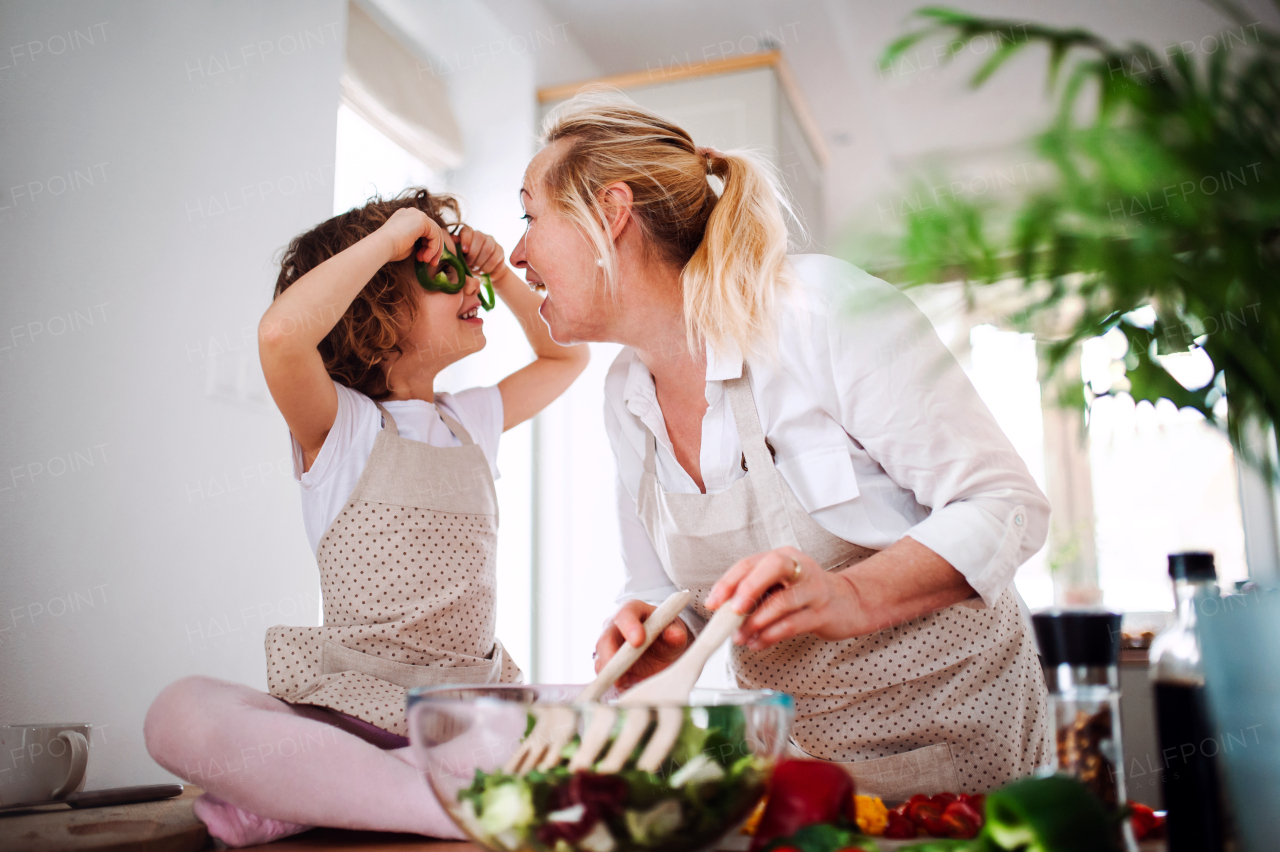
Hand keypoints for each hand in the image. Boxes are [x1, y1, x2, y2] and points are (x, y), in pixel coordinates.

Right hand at [377, 208, 444, 265]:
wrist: (381, 246)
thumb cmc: (390, 249)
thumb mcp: (407, 245)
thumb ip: (418, 242)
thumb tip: (429, 248)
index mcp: (406, 217)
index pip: (423, 230)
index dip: (427, 245)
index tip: (423, 259)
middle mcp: (412, 213)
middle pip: (432, 230)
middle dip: (434, 248)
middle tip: (431, 263)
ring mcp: (417, 214)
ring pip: (435, 233)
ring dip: (434, 250)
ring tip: (427, 262)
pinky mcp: (422, 219)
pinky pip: (435, 235)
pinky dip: (434, 248)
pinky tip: (426, 257)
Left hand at [454, 225, 505, 276]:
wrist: (484, 273)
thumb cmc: (468, 264)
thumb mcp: (459, 258)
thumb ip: (456, 248)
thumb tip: (451, 238)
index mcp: (469, 234)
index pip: (467, 230)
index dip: (466, 239)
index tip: (464, 251)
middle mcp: (481, 235)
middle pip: (479, 237)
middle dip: (473, 253)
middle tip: (469, 264)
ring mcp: (492, 242)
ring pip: (488, 248)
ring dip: (480, 261)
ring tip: (476, 268)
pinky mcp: (500, 250)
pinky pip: (495, 258)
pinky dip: (487, 267)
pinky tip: (483, 270)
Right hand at [594, 600, 689, 690]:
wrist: (662, 648)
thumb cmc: (665, 632)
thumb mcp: (674, 630)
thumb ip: (675, 631)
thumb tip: (675, 635)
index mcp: (632, 611)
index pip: (625, 614)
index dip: (629, 627)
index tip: (638, 641)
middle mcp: (614, 628)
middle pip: (605, 640)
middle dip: (611, 655)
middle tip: (622, 669)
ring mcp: (608, 648)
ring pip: (601, 660)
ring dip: (611, 673)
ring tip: (625, 683)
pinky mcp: (608, 667)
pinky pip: (606, 677)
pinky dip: (615, 684)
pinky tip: (628, 688)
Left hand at [704, 547, 862, 649]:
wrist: (849, 603)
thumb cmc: (806, 594)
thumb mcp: (780, 585)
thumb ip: (755, 594)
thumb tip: (723, 612)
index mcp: (784, 557)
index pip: (750, 563)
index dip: (728, 582)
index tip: (712, 603)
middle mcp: (800, 568)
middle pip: (772, 567)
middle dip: (748, 588)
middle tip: (731, 612)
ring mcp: (815, 589)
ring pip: (782, 601)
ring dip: (756, 622)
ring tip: (740, 637)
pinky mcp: (824, 613)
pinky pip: (793, 624)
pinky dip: (771, 636)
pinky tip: (758, 643)